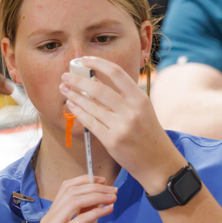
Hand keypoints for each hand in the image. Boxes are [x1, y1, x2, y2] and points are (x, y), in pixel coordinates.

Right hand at [34, 176, 115, 222]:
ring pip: (75, 200)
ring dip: (97, 196)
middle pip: (71, 191)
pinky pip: (81, 219)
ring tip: (113, 197)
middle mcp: (49, 218)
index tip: (102, 181)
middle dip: (94, 186)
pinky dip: (97, 211)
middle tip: (112, 189)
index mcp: (52, 216)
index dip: (84, 181)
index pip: (66, 188)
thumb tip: (98, 204)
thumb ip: (85, 221)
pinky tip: (108, 209)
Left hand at [60, 56, 185, 194]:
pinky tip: (71, 105)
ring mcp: (121, 126)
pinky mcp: (111, 140)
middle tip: (65, 75)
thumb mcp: (143, 109)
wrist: (158, 163)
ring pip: (90, 105)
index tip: (84, 59)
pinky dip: (78, 111)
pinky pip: (89, 122)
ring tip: (64, 89)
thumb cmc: (148, 133)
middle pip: (98, 89)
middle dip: (78, 80)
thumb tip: (96, 80)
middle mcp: (131, 110)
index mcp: (140, 98)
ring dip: (73, 95)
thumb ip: (124, 96)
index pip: (117, 73)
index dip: (98, 63)